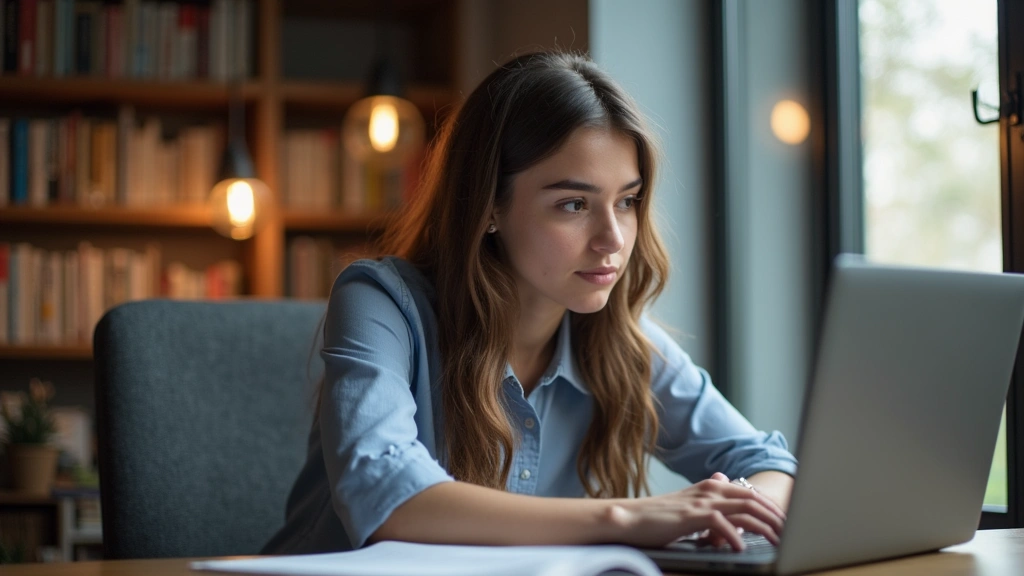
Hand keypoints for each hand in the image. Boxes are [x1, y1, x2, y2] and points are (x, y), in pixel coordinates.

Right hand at [606, 477, 785, 550]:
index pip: (750, 493)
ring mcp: (701, 501)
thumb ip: (707, 492)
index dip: (771, 508)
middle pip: (754, 500)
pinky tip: (741, 549)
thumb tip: (723, 478)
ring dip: (765, 527)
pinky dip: (736, 537)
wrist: (630, 518)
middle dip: (776, 517)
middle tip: (789, 533)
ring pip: (745, 510)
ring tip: (777, 542)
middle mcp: (710, 489)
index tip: (785, 523)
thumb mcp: (686, 500)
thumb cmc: (657, 515)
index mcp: (710, 486)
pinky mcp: (692, 515)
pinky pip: (723, 524)